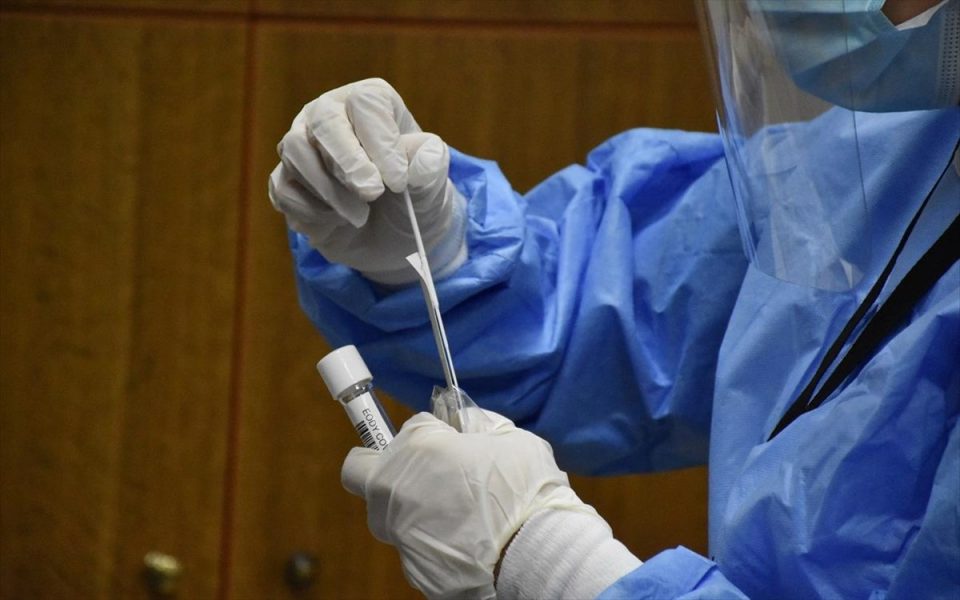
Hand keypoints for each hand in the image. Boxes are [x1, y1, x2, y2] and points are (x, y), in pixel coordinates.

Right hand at [268, 78, 465, 284]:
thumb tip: (426, 156)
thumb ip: (431, 167)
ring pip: (296, 152)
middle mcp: (330, 115)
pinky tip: (337, 221)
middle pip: (324, 121)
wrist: (393, 239)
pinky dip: (312, 211)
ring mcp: (302, 145)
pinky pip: (285, 188)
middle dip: (348, 162)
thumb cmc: (413, 199)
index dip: (381, 142)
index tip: (397, 181)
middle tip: (372, 194)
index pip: (366, 104)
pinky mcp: (287, 180)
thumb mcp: (432, 187)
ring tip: (362, 215)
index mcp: (370, 102)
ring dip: (330, 191)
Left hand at [341, 410, 596, 598]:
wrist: (536, 552)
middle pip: (367, 476)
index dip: (429, 436)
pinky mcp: (412, 569)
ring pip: (390, 517)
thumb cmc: (524, 487)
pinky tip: (466, 544)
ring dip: (414, 511)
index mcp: (414, 449)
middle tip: (434, 477)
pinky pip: (415, 548)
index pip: (402, 431)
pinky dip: (434, 543)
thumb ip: (476, 424)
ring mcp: (398, 535)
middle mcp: (392, 491)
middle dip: (393, 473)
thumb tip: (462, 424)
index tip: (448, 443)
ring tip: (459, 517)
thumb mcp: (508, 437)